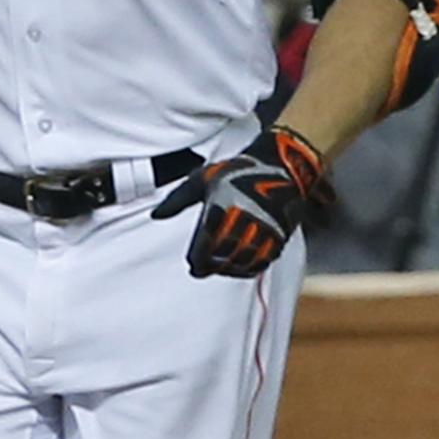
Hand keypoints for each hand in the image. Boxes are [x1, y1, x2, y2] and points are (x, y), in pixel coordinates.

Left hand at [152, 125, 325, 279]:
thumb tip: (156, 215)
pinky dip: (248, 268)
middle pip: (222, 255)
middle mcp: (243, 219)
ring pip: (241, 260)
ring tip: (217, 268)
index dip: (197, 259)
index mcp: (221, 205)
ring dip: (227, 268)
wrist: (281, 168)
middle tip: (201, 270)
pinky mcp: (278, 236)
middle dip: (209, 266)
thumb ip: (177, 199)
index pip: (205, 243)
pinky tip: (239, 267)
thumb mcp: (202, 179)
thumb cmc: (237, 172)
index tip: (192, 265)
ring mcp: (263, 229)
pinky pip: (262, 260)